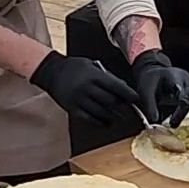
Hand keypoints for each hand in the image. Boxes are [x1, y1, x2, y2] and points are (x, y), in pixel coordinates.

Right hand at [28, 52, 146, 125]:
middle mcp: (86, 87)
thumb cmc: (74, 67)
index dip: (128, 94)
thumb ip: (106, 76)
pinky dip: (100, 122)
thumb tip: (124, 88)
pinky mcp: (72, 108)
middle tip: (131, 112)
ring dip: (113, 117)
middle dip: (123, 108)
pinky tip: (106, 122)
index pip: (115, 86)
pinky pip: (89, 119)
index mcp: (93, 75)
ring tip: (120, 118)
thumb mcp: (91, 65)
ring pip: (101, 112)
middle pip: (110, 101)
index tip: (137, 99)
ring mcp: (78, 99)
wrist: (51, 72)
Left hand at [131, 50, 188, 126]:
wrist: (153, 70)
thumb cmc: (150, 80)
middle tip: (180, 125)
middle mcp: (187, 81)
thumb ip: (150, 106)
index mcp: (176, 77)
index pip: (183, 96)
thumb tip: (154, 122)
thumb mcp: (145, 90)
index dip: (180, 111)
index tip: (172, 123)